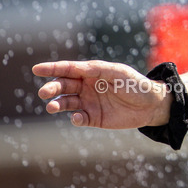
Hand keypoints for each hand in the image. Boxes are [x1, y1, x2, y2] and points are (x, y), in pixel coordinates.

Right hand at [32, 60, 169, 128]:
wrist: (151, 105)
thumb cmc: (135, 83)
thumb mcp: (117, 72)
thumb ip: (97, 69)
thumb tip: (76, 69)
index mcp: (91, 72)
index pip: (68, 69)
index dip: (52, 68)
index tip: (36, 69)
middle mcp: (86, 87)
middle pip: (63, 86)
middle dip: (52, 88)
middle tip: (44, 93)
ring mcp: (89, 103)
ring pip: (67, 103)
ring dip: (58, 104)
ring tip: (53, 107)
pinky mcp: (94, 118)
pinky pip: (79, 119)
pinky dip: (75, 118)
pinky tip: (78, 117)